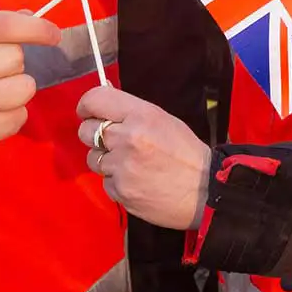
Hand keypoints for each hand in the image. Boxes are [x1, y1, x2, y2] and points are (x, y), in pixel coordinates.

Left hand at [77, 85, 211, 230]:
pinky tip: (136, 181)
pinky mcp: (120, 192)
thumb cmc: (186, 152)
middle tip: (111, 141)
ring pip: (93, 158)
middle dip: (94, 134)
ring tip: (129, 164)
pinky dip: (116, 182)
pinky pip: (105, 182)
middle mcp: (126, 138)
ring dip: (106, 160)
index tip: (87, 111)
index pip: (95, 100)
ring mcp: (121, 167)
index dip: (86, 105)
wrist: (205, 191)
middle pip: (86, 130)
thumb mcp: (162, 119)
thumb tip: (104, 107)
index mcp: (140, 115)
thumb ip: (131, 112)